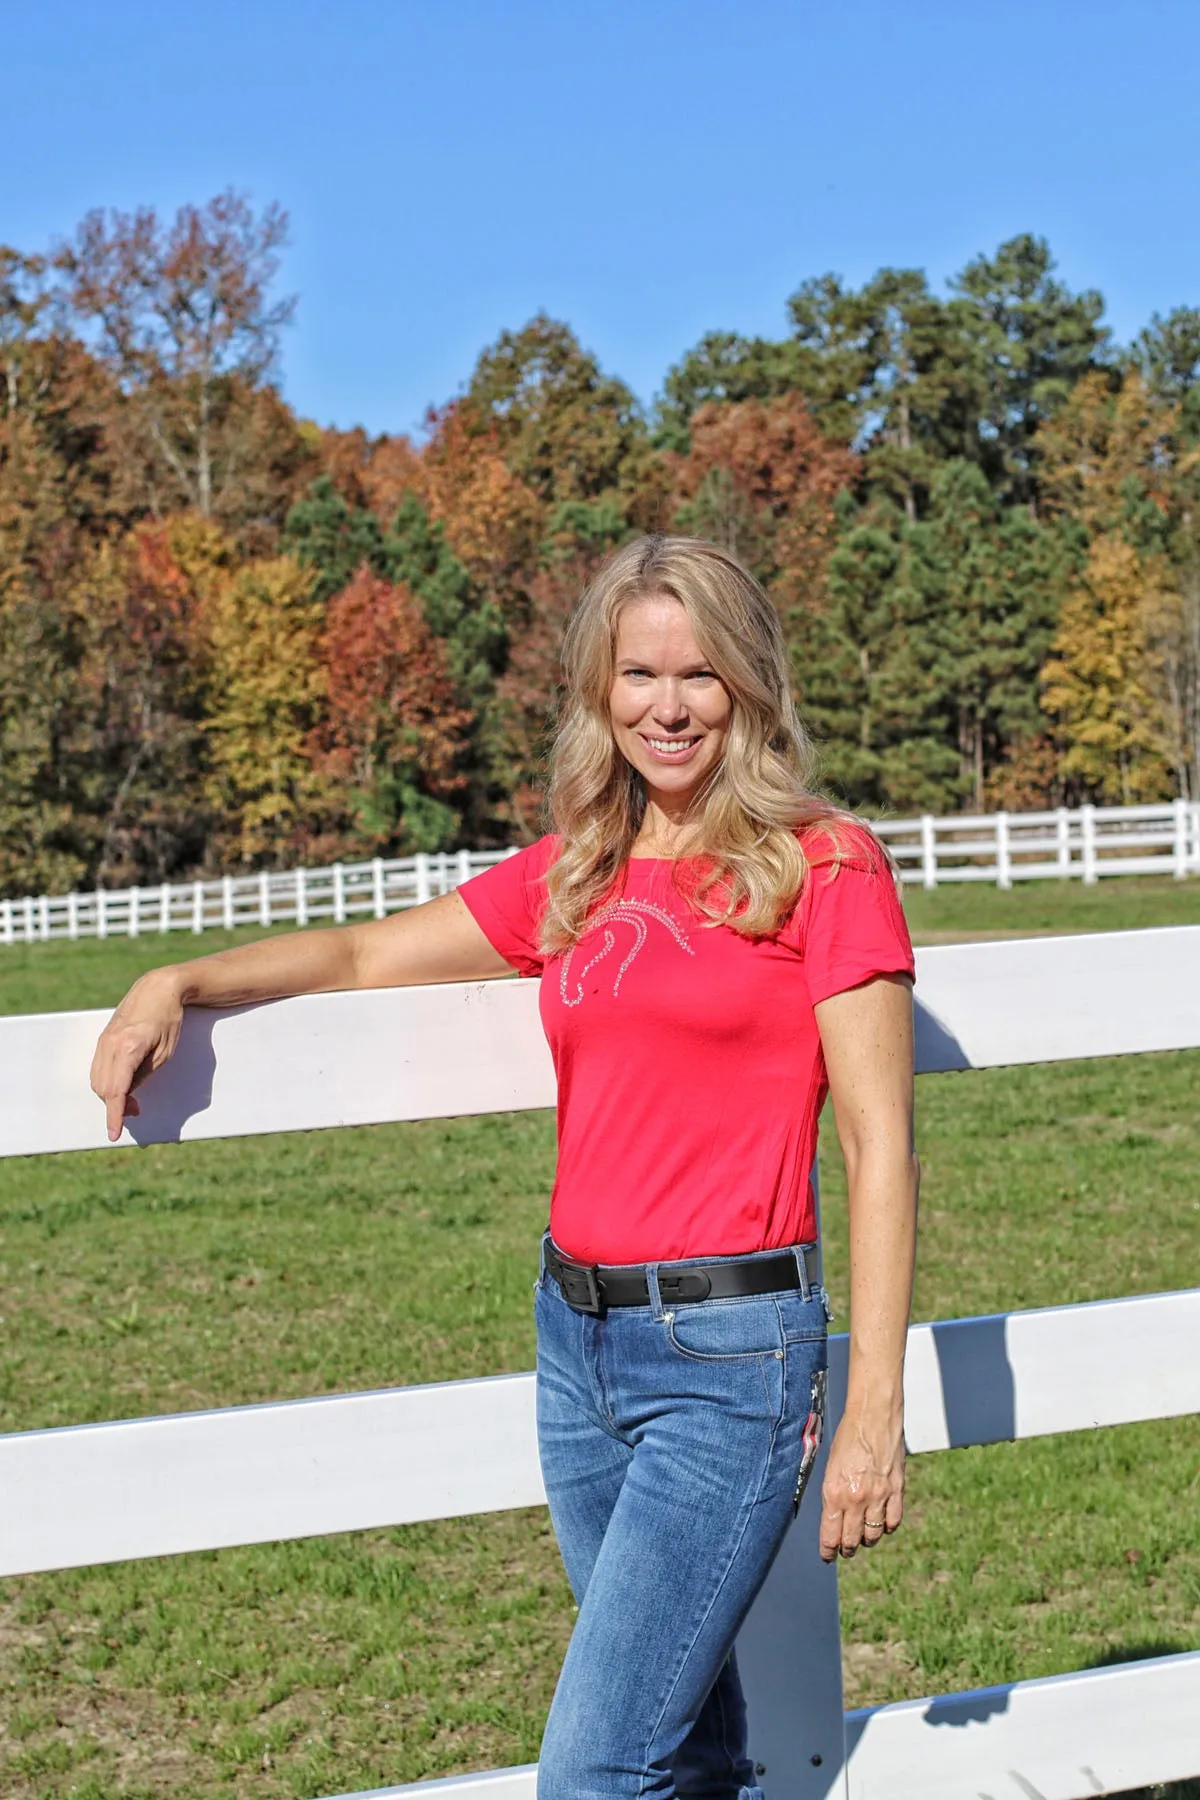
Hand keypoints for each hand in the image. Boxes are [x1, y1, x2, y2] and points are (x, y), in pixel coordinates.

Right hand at [90, 971, 185, 1141]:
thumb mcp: (164, 1053)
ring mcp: (103, 1040)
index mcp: (128, 1049)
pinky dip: (107, 1081)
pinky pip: (98, 1067)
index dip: (114, 1115)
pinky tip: (122, 1085)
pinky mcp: (103, 1038)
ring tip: (132, 1100)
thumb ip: (143, 1076)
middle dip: (115, 1106)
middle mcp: (110, 1045)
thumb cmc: (168, 1019)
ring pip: (97, 1079)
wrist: (158, 989)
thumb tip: (127, 1096)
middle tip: (136, 1111)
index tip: (114, 1133)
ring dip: (110, 1094)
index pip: (116, 1091)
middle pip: (103, 1088)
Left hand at [818, 1408, 904, 1561]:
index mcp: (834, 1492)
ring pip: (873, 1535)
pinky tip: (881, 1522)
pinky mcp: (897, 1491)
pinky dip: (886, 1526)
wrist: (873, 1416)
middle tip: (845, 1549)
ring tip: (863, 1536)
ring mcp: (878, 1496)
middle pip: (851, 1540)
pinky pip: (893, 1521)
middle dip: (846, 1549)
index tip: (828, 1556)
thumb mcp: (830, 1466)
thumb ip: (833, 1493)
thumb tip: (833, 1517)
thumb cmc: (848, 1436)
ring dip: (866, 1540)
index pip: (830, 1535)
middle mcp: (855, 1498)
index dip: (828, 1550)